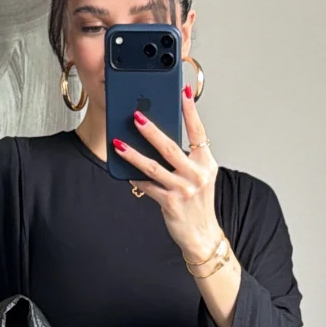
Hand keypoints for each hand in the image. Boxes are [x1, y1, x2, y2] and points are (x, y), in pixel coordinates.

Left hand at [112, 85, 222, 262]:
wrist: (202, 235)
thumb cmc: (198, 203)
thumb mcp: (199, 176)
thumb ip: (186, 158)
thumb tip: (159, 138)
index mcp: (206, 163)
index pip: (198, 131)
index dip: (190, 111)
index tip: (182, 92)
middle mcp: (197, 174)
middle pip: (171, 147)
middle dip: (151, 130)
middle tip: (136, 116)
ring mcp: (184, 189)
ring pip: (154, 167)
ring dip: (133, 154)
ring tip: (119, 143)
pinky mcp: (170, 203)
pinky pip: (147, 187)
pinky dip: (135, 178)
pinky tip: (124, 172)